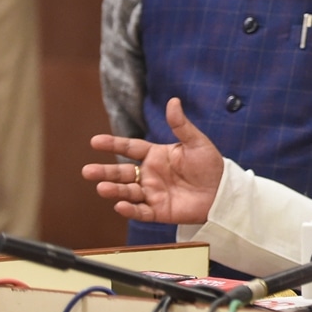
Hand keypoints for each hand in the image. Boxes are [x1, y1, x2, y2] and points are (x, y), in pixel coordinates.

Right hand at [82, 98, 222, 224]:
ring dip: (114, 190)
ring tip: (101, 188)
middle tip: (87, 171)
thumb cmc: (211, 165)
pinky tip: (120, 205)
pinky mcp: (158, 210)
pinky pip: (141, 211)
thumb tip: (173, 101)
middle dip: (105, 172)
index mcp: (156, 155)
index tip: (95, 141)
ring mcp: (152, 193)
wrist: (223, 191)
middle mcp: (150, 174)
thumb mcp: (196, 142)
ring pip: (128, 192)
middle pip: (122, 172)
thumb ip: (181, 125)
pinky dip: (130, 209)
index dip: (113, 144)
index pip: (130, 148)